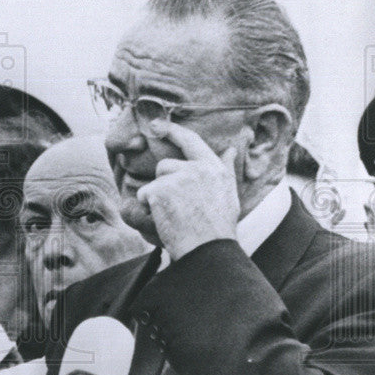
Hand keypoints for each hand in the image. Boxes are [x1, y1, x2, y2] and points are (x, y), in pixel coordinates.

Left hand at [136, 122, 239, 260]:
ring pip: (154, 181)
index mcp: (214, 168)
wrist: (207, 249)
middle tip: (179, 207)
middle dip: (164, 183)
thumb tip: (230, 149)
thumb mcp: (228, 193)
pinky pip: (144, 195)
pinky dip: (148, 208)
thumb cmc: (218, 227)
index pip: (191, 140)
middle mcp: (197, 168)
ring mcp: (177, 178)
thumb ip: (225, 168)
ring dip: (157, 197)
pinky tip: (165, 219)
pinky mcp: (160, 190)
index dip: (172, 130)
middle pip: (165, 165)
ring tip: (173, 215)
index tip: (156, 125)